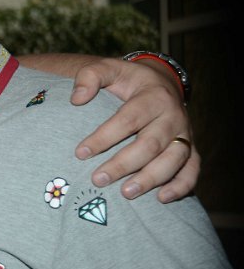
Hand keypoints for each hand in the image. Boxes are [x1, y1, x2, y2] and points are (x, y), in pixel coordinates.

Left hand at [70, 57, 196, 201]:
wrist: (161, 84)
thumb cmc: (128, 81)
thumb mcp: (109, 69)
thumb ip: (90, 77)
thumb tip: (76, 98)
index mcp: (153, 96)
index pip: (128, 119)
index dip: (104, 137)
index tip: (80, 153)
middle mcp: (173, 116)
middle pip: (150, 144)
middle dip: (124, 164)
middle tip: (98, 179)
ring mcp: (184, 134)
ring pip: (173, 160)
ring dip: (151, 178)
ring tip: (126, 193)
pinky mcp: (191, 149)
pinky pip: (192, 170)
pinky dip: (181, 186)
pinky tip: (162, 199)